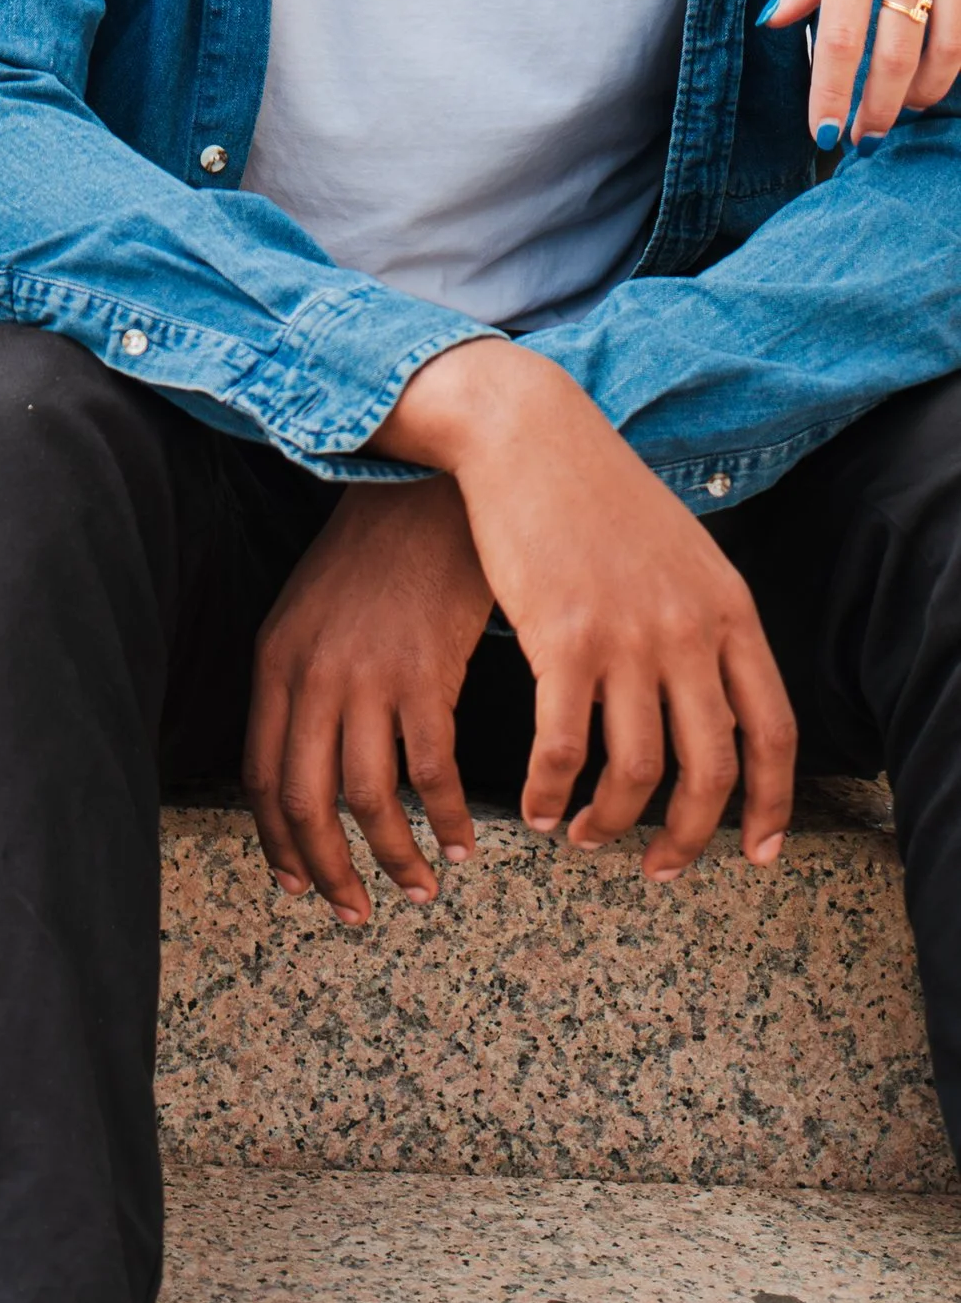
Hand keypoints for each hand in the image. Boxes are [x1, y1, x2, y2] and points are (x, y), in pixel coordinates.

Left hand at [244, 478, 493, 922]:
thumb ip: (305, 681)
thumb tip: (316, 762)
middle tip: (357, 914)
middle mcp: (311, 674)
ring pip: (369, 797)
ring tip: (421, 888)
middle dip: (329, 871)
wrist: (430, 490)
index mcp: (274, 660)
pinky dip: (449, 818)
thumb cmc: (378, 554)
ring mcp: (367, 675)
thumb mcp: (313, 611)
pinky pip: (432, 771)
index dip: (277, 841)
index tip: (298, 884)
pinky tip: (465, 841)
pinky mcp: (427, 672)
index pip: (261, 775)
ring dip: (395, 857)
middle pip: (306, 801)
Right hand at [380, 343, 794, 878]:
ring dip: (609, 823)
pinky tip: (535, 805)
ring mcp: (627, 635)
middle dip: (688, 837)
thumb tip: (712, 694)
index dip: (769, 805)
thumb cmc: (595, 490)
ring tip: (581, 837)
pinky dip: (549, 790)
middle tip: (660, 869)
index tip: (754, 853)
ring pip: (634, 769)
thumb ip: (704, 619)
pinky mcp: (562, 637)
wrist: (529, 433)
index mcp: (728, 609)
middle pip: (710, 768)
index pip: (772, 731)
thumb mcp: (680, 549)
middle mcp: (688, 629)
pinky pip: (562, 745)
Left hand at [766, 0, 960, 142]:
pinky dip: (953, 57)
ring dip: (922, 93)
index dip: (832, 94)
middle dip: (878, 109)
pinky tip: (934, 72)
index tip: (822, 132)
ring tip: (898, 113)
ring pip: (948, 49)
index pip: (842, 39)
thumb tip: (779, 22)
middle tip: (860, 140)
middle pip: (898, 56)